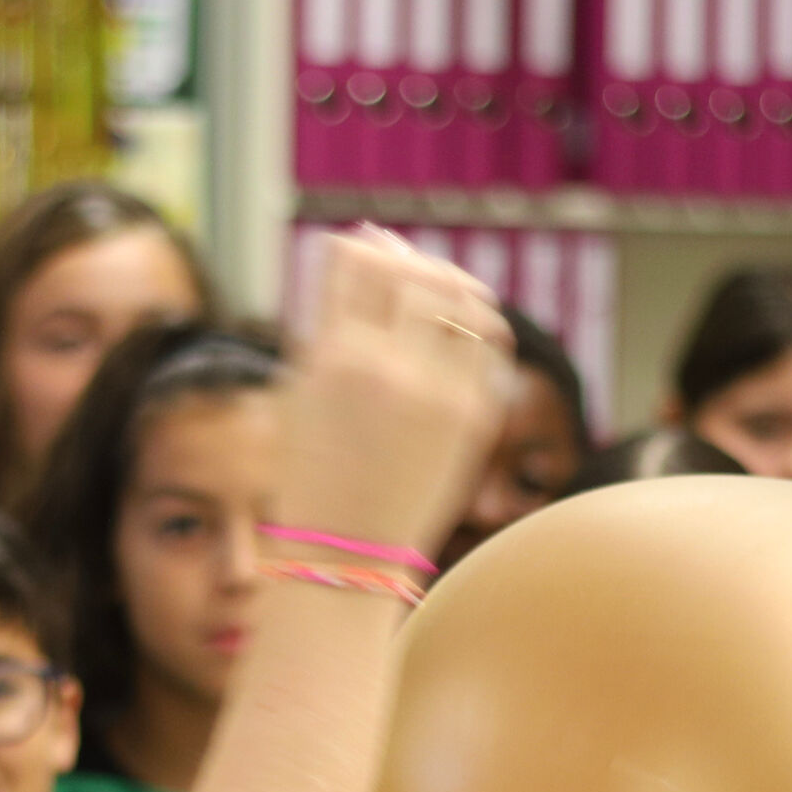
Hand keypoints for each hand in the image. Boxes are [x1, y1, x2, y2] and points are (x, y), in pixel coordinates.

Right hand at [277, 229, 511, 563]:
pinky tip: (464, 323)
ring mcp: (438, 393)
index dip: (359, 245)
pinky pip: (491, 345)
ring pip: (463, 302)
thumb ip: (326, 319)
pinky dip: (480, 323)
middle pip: (415, 274)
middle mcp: (390, 369)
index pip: (357, 264)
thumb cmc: (311, 470)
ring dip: (450, 283)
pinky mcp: (474, 418)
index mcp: (335, 357)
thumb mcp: (301, 389)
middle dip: (407, 259)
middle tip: (401, 259)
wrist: (346, 550)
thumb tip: (353, 249)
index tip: (358, 241)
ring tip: (439, 284)